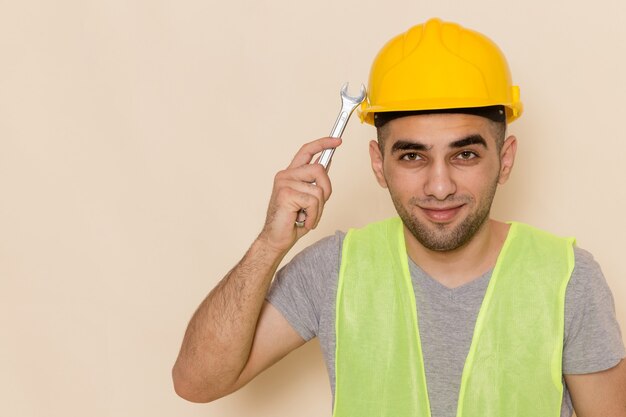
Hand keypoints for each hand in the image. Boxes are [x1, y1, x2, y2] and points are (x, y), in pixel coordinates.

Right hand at [258, 137, 341, 252]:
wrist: (276, 239)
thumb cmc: (292, 221)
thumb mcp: (309, 199)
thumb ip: (315, 182)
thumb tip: (326, 162)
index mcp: (291, 174)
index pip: (307, 151)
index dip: (323, 143)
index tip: (337, 140)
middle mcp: (286, 175)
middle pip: (319, 169)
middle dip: (326, 190)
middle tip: (317, 207)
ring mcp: (284, 183)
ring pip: (318, 190)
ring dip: (318, 209)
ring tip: (306, 217)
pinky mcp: (286, 194)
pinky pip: (313, 202)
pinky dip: (313, 216)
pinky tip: (302, 221)